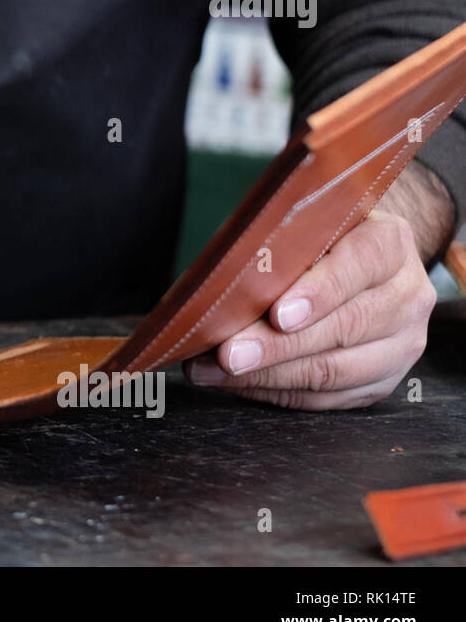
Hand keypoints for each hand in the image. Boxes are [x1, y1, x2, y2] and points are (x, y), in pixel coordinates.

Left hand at [184, 209, 437, 408]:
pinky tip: (236, 384)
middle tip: (228, 354)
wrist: (364, 262)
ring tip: (214, 371)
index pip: (359, 265)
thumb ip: (281, 245)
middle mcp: (407, 295)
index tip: (278, 315)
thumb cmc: (319, 238)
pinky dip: (275, 392)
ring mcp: (402, 343)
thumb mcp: (308, 223)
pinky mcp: (383, 381)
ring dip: (267, 375)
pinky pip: (327, 397)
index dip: (318, 292)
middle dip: (277, 347)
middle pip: (344, 327)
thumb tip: (227, 283)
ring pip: (334, 370)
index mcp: (390, 243)